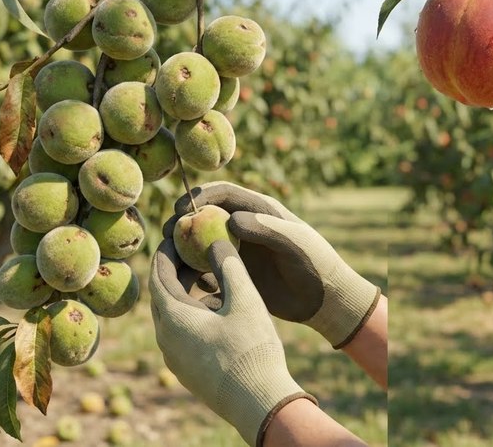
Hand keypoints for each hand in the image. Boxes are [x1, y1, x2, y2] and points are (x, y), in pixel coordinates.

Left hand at [149, 237, 314, 445]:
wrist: (258, 402)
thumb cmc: (251, 349)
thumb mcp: (245, 299)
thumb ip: (229, 266)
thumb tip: (217, 240)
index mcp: (173, 317)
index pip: (158, 274)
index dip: (168, 250)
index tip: (179, 232)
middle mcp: (166, 338)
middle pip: (163, 294)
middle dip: (177, 269)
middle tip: (194, 249)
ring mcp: (175, 357)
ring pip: (173, 315)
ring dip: (187, 292)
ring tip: (210, 276)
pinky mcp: (187, 370)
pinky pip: (182, 332)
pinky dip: (193, 313)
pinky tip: (219, 308)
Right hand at [165, 181, 380, 348]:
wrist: (325, 298)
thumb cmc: (315, 264)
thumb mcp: (294, 243)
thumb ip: (265, 229)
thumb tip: (231, 219)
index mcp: (261, 210)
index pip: (224, 193)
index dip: (200, 196)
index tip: (182, 209)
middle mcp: (247, 226)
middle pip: (207, 215)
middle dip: (184, 220)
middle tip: (167, 233)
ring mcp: (240, 249)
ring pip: (204, 241)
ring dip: (184, 245)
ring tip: (168, 256)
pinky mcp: (238, 271)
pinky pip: (209, 266)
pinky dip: (195, 269)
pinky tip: (185, 280)